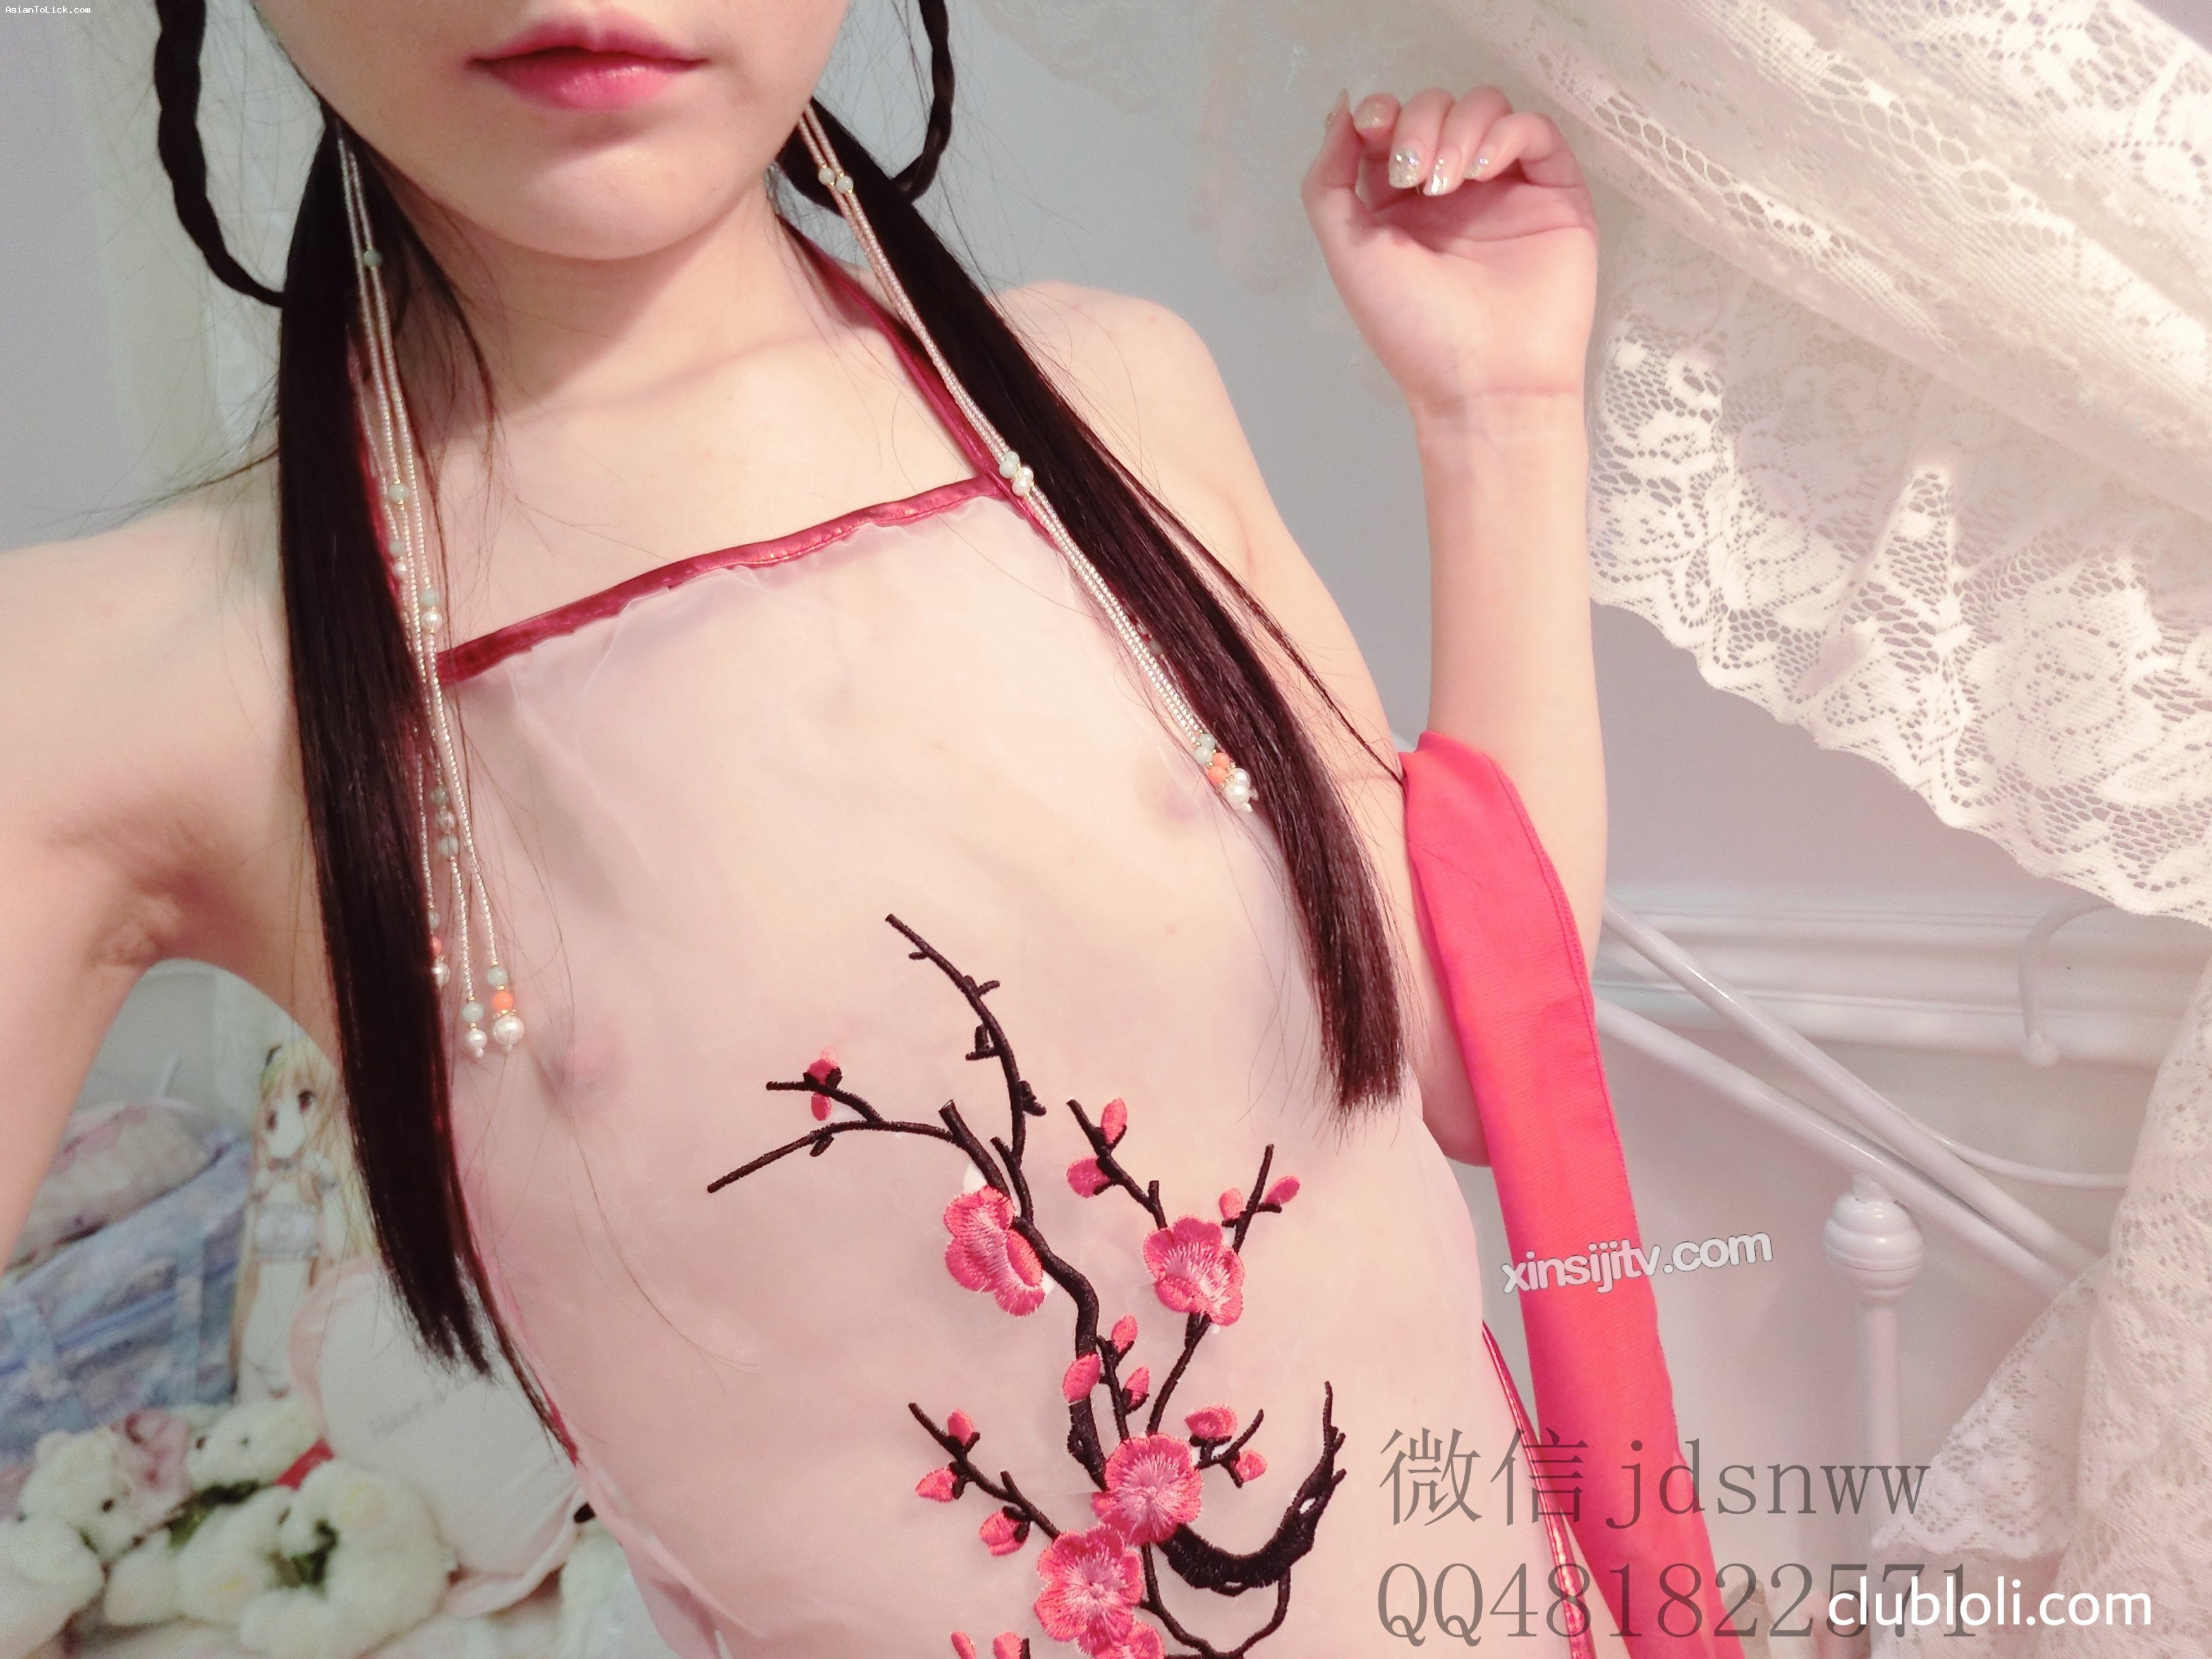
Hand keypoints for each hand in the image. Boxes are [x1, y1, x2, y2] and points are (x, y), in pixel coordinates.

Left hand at [1303, 88, 1597, 420]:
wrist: (1485, 381)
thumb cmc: (1414, 329)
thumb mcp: (1348, 253)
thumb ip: (1328, 183)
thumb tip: (1343, 114)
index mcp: (1400, 206)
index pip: (1392, 128)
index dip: (1382, 113)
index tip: (1373, 128)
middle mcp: (1453, 192)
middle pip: (1437, 108)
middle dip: (1418, 123)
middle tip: (1415, 175)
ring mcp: (1505, 190)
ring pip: (1485, 108)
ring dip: (1458, 127)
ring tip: (1447, 182)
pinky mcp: (1554, 193)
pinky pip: (1535, 129)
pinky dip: (1506, 133)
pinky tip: (1483, 170)